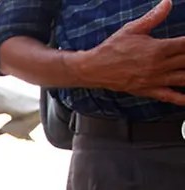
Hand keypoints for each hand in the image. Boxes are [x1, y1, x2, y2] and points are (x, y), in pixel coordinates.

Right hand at [68, 0, 184, 104]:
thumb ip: (153, 17)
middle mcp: (159, 66)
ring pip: (184, 78)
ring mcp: (155, 79)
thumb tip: (167, 3)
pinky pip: (169, 96)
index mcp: (158, 49)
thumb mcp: (132, 29)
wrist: (93, 69)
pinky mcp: (148, 90)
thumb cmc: (111, 49)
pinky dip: (182, 99)